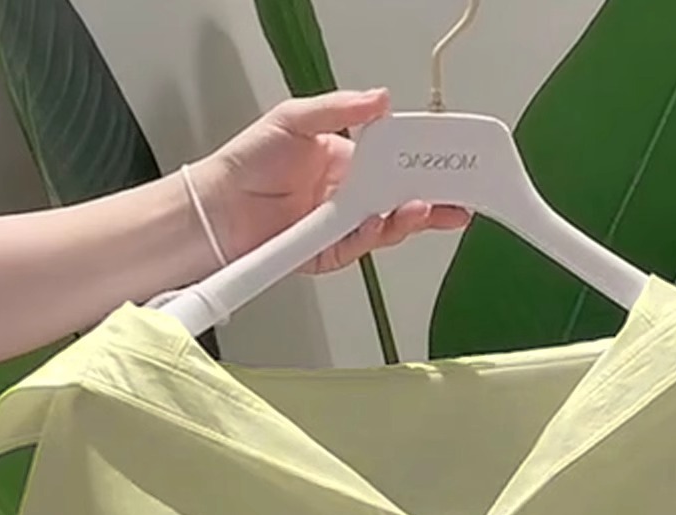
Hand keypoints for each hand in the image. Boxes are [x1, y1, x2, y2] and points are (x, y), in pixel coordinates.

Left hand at [191, 89, 469, 271]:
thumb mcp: (295, 119)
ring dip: (408, 219)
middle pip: (400, 198)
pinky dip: (372, 235)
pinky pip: (360, 247)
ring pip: (387, 226)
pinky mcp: (330, 253)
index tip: (445, 161)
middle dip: (433, 199)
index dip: (421, 163)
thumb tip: (380, 99)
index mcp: (347, 161)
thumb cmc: (247, 163)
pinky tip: (379, 222)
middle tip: (458, 196)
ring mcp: (342, 226)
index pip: (395, 162)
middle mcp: (348, 195)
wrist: (217, 209)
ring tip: (422, 209)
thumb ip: (340, 109)